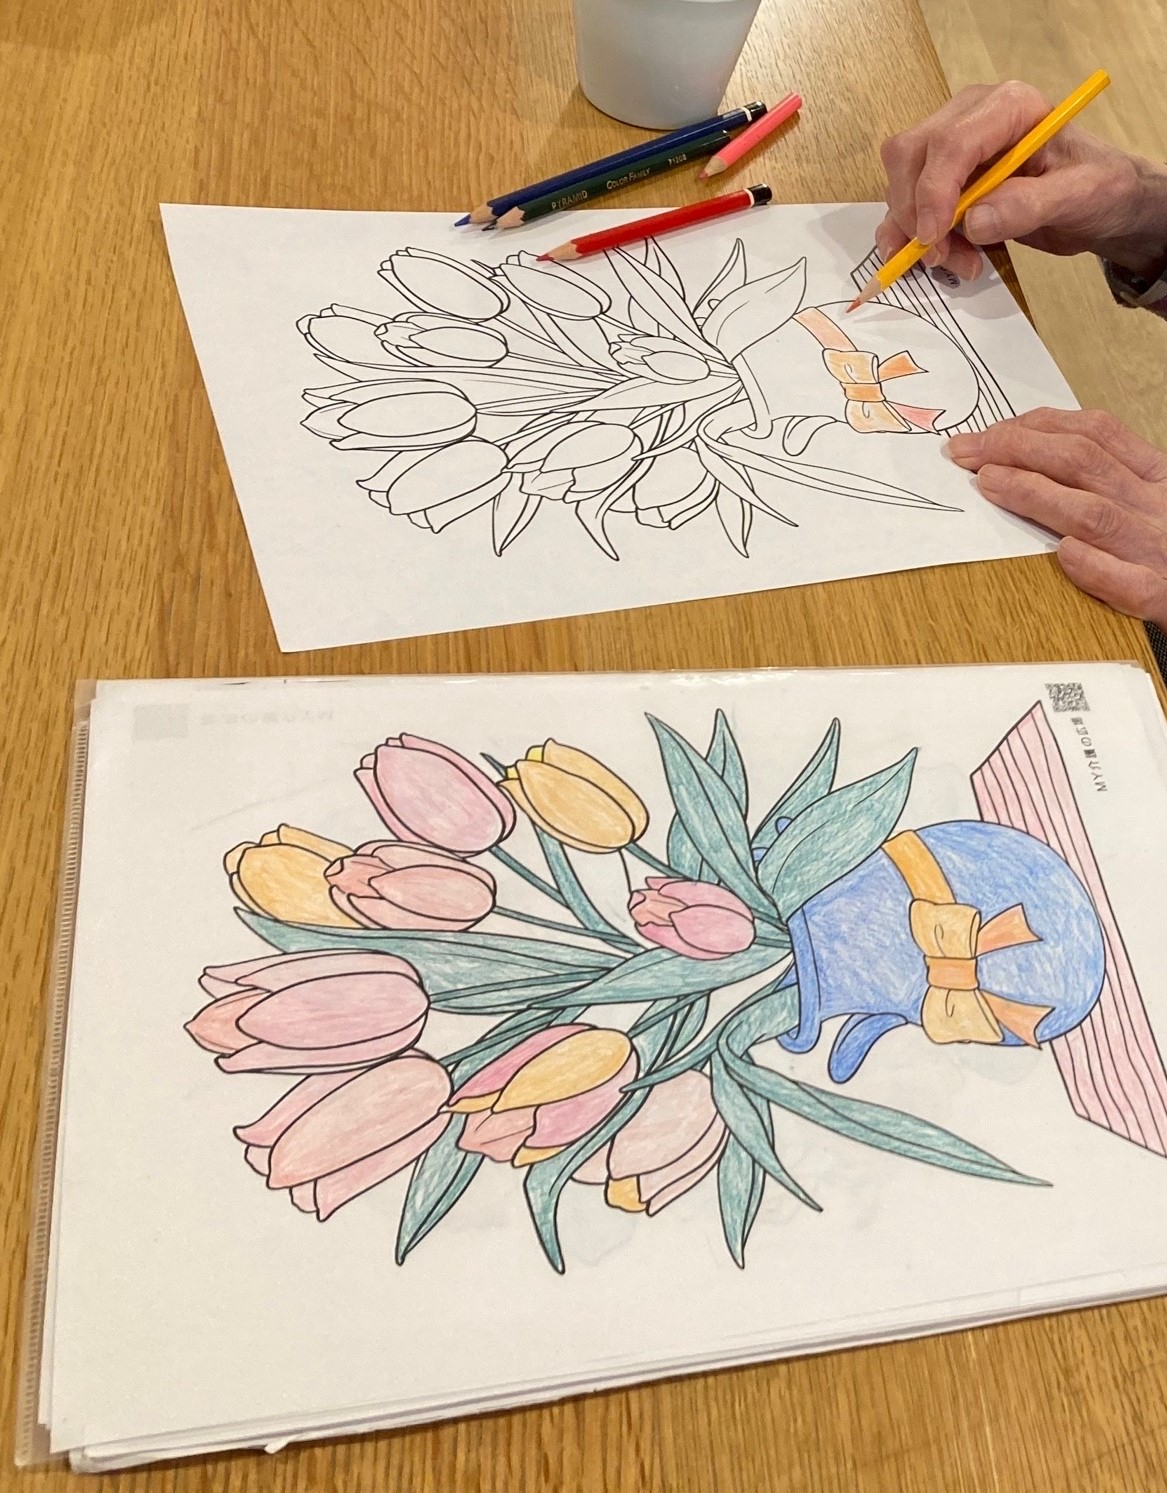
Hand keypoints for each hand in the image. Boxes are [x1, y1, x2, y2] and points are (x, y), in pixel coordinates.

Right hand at [876, 81, 1166, 280]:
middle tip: (942, 257)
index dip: (933, 192)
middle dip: (914, 213)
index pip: (950, 142)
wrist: (1097, 202)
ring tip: (959, 262)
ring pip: (900, 183)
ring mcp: (951, 145)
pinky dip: (909, 238)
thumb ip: (1030, 205)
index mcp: (1009, 107)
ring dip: (914, 232)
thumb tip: (973, 221)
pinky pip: (905, 206)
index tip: (934, 239)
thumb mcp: (1081, 196)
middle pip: (909, 155)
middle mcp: (971, 117)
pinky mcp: (941, 177)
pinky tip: (942, 258)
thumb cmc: (1099, 188)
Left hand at [946, 408, 1166, 626]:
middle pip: (1084, 464)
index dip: (1036, 427)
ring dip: (1038, 495)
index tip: (988, 433)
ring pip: (1095, 515)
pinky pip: (1130, 584)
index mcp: (1157, 480)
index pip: (1095, 435)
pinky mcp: (1165, 600)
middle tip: (966, 454)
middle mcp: (1158, 509)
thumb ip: (1105, 480)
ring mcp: (1161, 554)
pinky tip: (1064, 554)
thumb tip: (1031, 459)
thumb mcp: (1151, 500)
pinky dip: (1097, 567)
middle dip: (1018, 451)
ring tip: (990, 484)